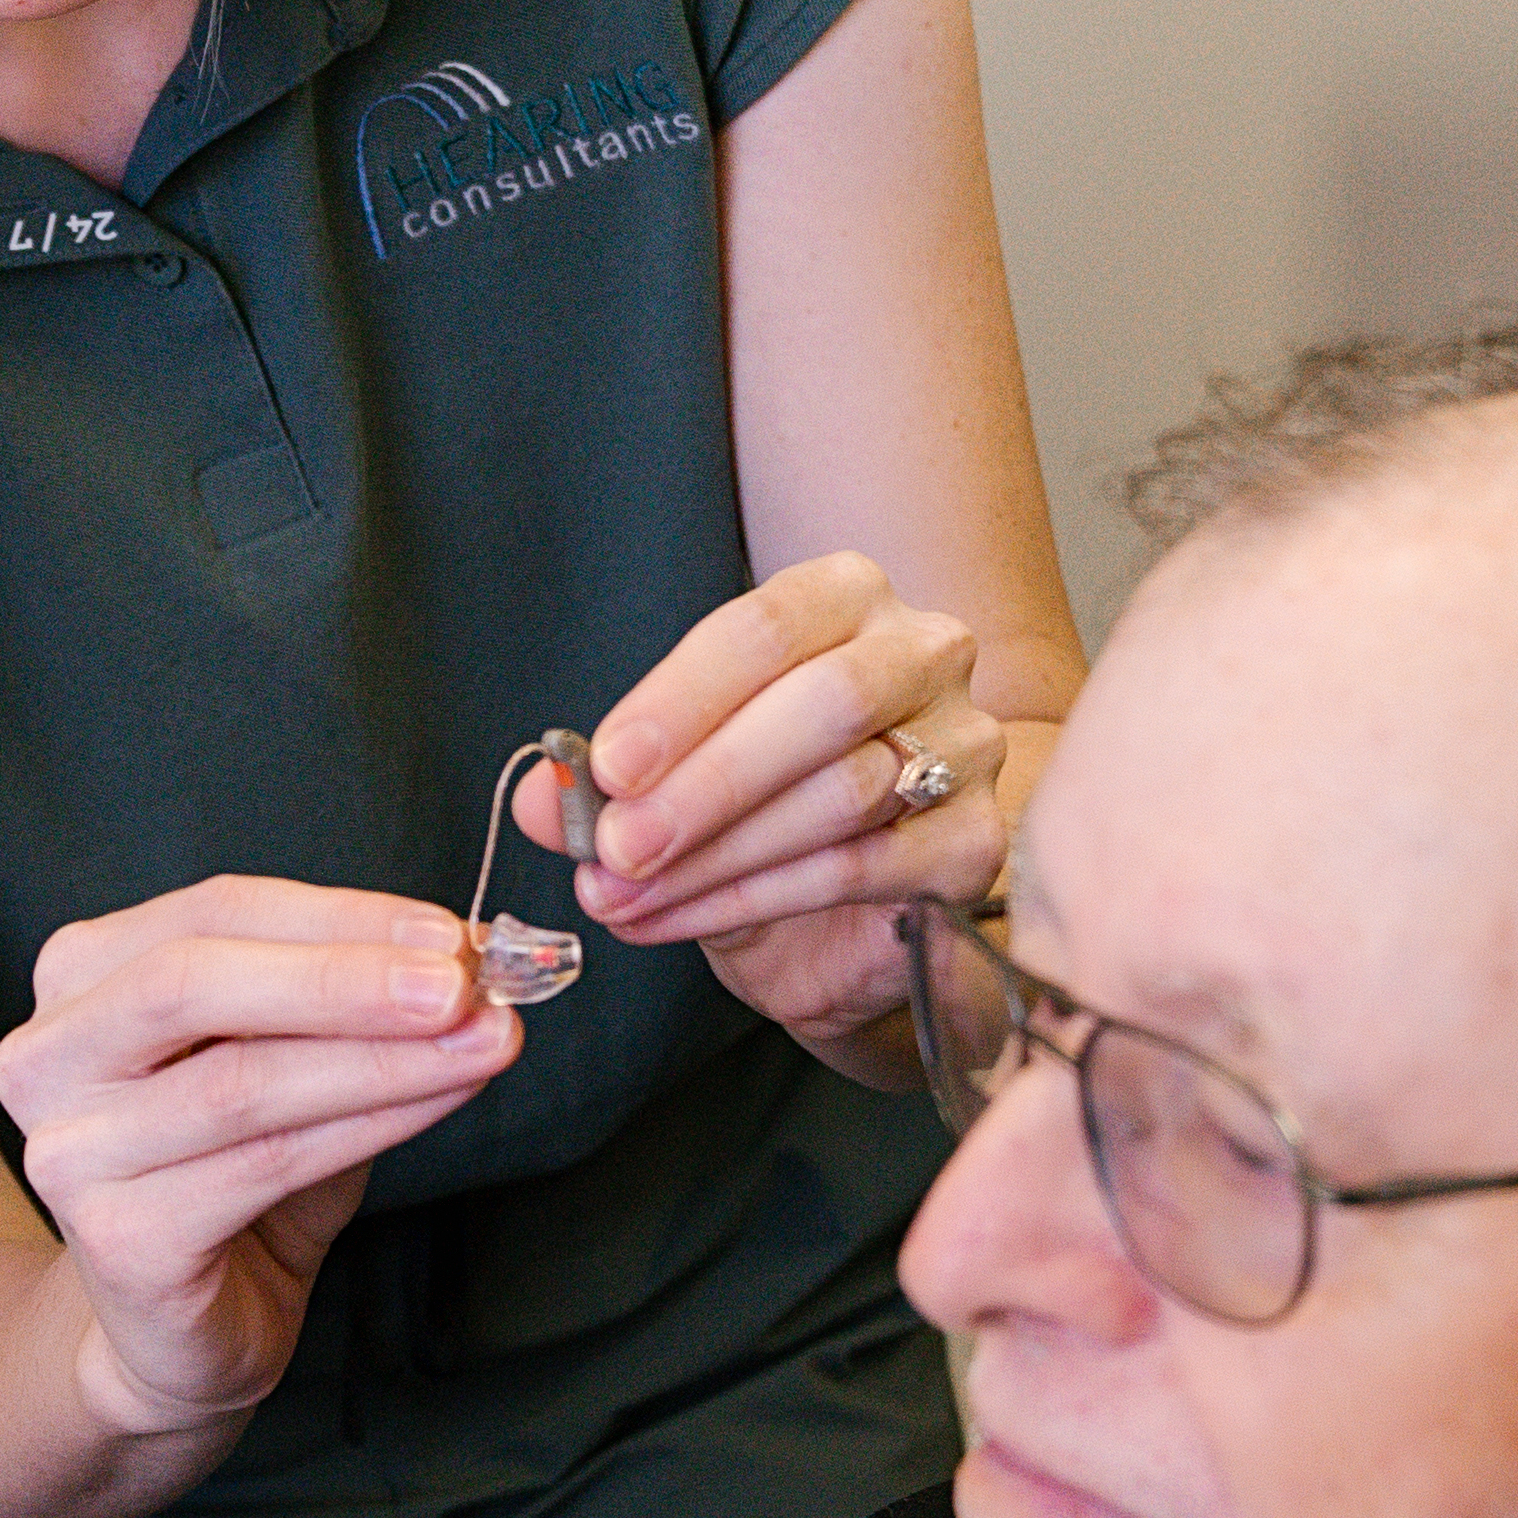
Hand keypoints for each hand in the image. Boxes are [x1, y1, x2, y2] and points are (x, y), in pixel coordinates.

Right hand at [0, 878, 524, 1437]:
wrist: (181, 1334)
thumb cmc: (235, 1179)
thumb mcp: (288, 1063)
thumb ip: (348, 1005)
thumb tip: (463, 957)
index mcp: (80, 979)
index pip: (212, 913)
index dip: (338, 917)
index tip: (450, 932)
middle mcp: (47, 1057)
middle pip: (193, 984)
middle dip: (343, 977)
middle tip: (461, 984)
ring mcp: (70, 1152)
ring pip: (240, 1082)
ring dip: (380, 1057)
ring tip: (483, 1043)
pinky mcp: (119, 1239)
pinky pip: (263, 1165)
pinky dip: (368, 1125)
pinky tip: (439, 1101)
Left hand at [531, 554, 1011, 1070]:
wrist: (849, 915)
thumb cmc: (762, 814)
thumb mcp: (673, 783)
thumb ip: (610, 781)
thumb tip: (542, 796)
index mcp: (847, 600)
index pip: (766, 627)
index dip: (680, 698)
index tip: (607, 766)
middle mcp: (925, 654)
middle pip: (824, 702)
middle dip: (704, 781)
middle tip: (616, 845)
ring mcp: (967, 746)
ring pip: (844, 792)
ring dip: (717, 853)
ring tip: (626, 894)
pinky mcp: (975, 842)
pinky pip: (864, 867)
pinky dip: (755, 898)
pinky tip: (679, 918)